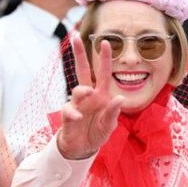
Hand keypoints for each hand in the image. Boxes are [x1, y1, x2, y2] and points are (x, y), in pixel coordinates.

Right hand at [56, 34, 123, 159]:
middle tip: (75, 37)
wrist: (82, 149)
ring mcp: (77, 104)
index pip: (103, 73)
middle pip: (82, 71)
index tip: (105, 41)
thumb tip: (120, 98)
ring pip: (77, 90)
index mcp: (101, 95)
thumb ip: (113, 112)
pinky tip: (78, 118)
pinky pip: (69, 111)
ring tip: (87, 92)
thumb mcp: (109, 125)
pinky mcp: (67, 116)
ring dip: (82, 90)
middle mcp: (88, 96)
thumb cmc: (97, 133)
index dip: (104, 58)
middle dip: (79, 54)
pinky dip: (74, 113)